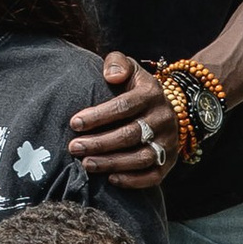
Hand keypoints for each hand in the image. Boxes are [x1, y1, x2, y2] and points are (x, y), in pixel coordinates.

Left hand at [67, 48, 175, 190]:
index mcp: (152, 94)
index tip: (74, 123)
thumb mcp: (130, 68)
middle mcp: (164, 118)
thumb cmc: (135, 88)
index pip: (124, 106)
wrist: (168, 107)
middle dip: (99, 143)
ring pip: (141, 158)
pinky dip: (133, 180)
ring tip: (86, 164)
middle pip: (130, 134)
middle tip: (74, 148)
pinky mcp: (169, 162)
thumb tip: (111, 76)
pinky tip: (110, 179)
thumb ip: (117, 63)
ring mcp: (168, 142)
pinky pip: (154, 176)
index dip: (98, 116)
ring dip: (112, 163)